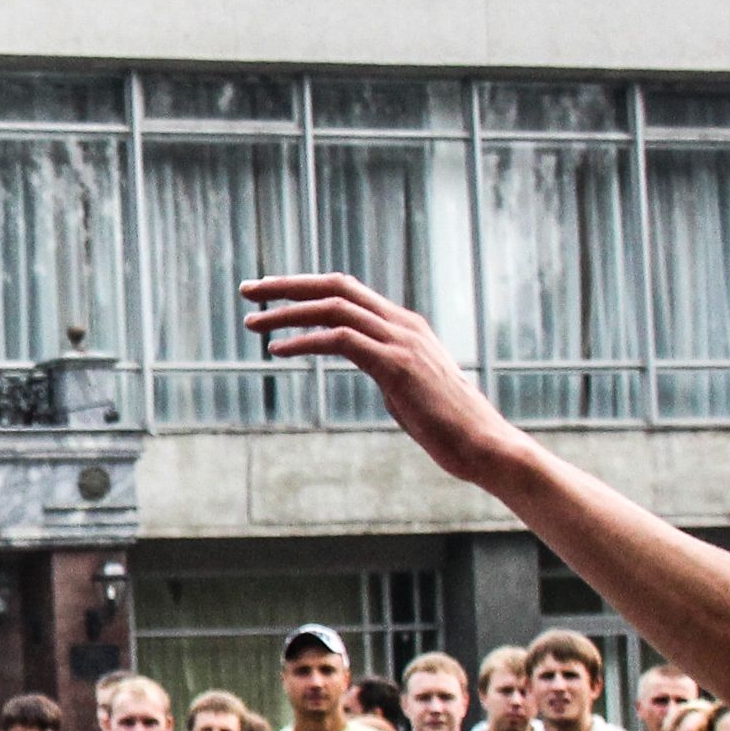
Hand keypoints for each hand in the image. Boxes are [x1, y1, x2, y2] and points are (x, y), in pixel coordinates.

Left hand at [242, 274, 513, 485]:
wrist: (483, 444)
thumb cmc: (447, 424)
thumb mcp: (409, 385)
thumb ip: (385, 365)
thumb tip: (366, 363)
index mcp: (404, 325)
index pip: (347, 290)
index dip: (305, 287)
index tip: (269, 293)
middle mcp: (402, 324)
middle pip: (334, 286)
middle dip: (287, 286)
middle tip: (247, 290)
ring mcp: (401, 341)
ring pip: (333, 308)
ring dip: (286, 313)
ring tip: (252, 323)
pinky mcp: (396, 365)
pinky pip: (340, 340)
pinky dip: (304, 341)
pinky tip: (277, 351)